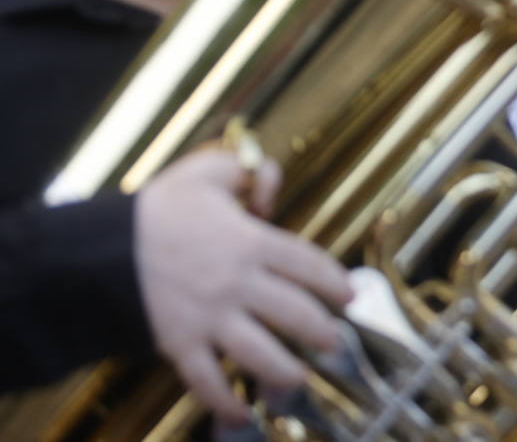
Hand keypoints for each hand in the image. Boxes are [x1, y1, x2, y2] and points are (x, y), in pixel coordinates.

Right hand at [134, 149, 352, 422]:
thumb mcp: (208, 171)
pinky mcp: (180, 343)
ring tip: (301, 378)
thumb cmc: (159, 208)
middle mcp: (237, 284)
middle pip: (294, 312)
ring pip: (259, 352)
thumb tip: (271, 187)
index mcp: (250, 242)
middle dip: (321, 330)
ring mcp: (209, 317)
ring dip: (285, 370)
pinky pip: (206, 379)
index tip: (348, 295)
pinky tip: (240, 413)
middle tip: (334, 341)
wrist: (100, 246)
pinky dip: (224, 401)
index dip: (333, 281)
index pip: (306, 264)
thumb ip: (248, 172)